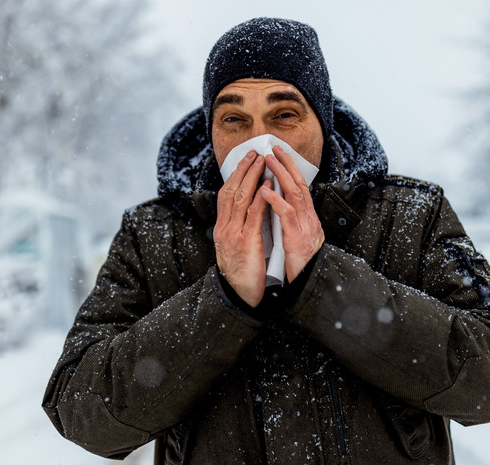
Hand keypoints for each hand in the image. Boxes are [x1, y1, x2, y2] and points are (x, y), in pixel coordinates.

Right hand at [213, 151, 269, 306]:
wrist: (238, 296)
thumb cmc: (241, 273)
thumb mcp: (234, 248)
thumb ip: (238, 230)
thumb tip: (246, 213)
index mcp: (221, 229)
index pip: (225, 195)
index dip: (235, 176)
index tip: (245, 161)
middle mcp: (224, 228)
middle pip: (231, 191)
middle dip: (243, 170)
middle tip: (254, 153)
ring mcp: (233, 234)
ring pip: (241, 198)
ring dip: (252, 177)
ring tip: (262, 162)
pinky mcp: (246, 241)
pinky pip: (254, 214)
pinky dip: (261, 197)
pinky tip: (268, 185)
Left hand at [260, 146, 324, 281]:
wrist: (311, 282)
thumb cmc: (302, 263)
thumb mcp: (298, 237)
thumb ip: (292, 222)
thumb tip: (282, 208)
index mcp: (307, 218)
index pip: (299, 187)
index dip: (290, 169)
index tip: (280, 155)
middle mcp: (309, 218)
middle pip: (299, 184)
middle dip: (287, 164)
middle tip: (274, 148)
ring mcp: (304, 226)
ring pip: (295, 193)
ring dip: (281, 175)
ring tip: (268, 161)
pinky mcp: (297, 237)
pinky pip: (287, 215)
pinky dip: (276, 201)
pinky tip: (265, 191)